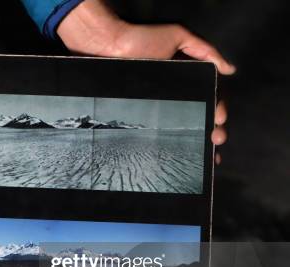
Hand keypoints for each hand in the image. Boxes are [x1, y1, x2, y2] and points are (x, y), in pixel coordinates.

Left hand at [57, 0, 232, 162]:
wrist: (108, 47)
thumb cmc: (140, 40)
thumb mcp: (178, 36)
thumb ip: (205, 50)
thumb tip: (230, 69)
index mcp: (186, 79)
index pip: (209, 97)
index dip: (218, 109)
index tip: (219, 118)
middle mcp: (175, 95)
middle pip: (199, 117)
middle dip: (213, 131)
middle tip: (217, 138)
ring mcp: (158, 107)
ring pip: (183, 129)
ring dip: (199, 143)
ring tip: (208, 154)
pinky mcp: (141, 116)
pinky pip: (158, 133)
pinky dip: (170, 147)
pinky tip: (181, 156)